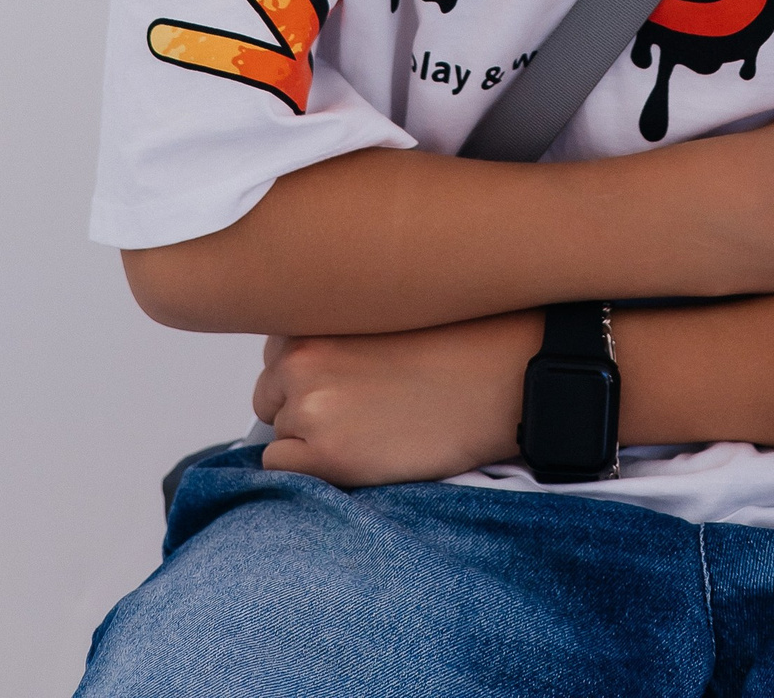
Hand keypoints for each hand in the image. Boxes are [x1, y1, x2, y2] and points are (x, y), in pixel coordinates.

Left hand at [253, 313, 540, 485]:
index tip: (345, 374)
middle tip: (358, 405)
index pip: (279, 346)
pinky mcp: (325, 455)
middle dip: (301, 399)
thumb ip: (337, 322)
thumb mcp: (385, 307)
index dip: (311, 366)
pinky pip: (279, 466)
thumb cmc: (458, 340)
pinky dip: (307, 467)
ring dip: (308, 433)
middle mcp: (301, 353)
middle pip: (271, 387)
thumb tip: (298, 358)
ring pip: (277, 427)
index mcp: (315, 309)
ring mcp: (310, 405)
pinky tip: (354, 454)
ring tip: (366, 428)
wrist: (503, 382)